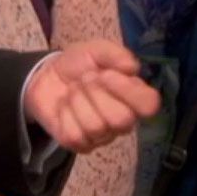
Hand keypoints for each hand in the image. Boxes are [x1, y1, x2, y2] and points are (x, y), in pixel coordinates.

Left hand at [25, 40, 159, 152]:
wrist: (46, 77)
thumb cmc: (79, 64)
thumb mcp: (97, 50)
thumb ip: (116, 54)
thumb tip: (132, 68)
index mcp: (134, 95)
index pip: (149, 105)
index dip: (129, 91)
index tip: (107, 74)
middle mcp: (123, 119)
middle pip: (122, 120)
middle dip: (96, 93)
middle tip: (85, 79)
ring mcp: (102, 135)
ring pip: (95, 127)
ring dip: (78, 101)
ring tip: (73, 91)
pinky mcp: (80, 145)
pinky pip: (75, 135)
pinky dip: (65, 115)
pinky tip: (65, 107)